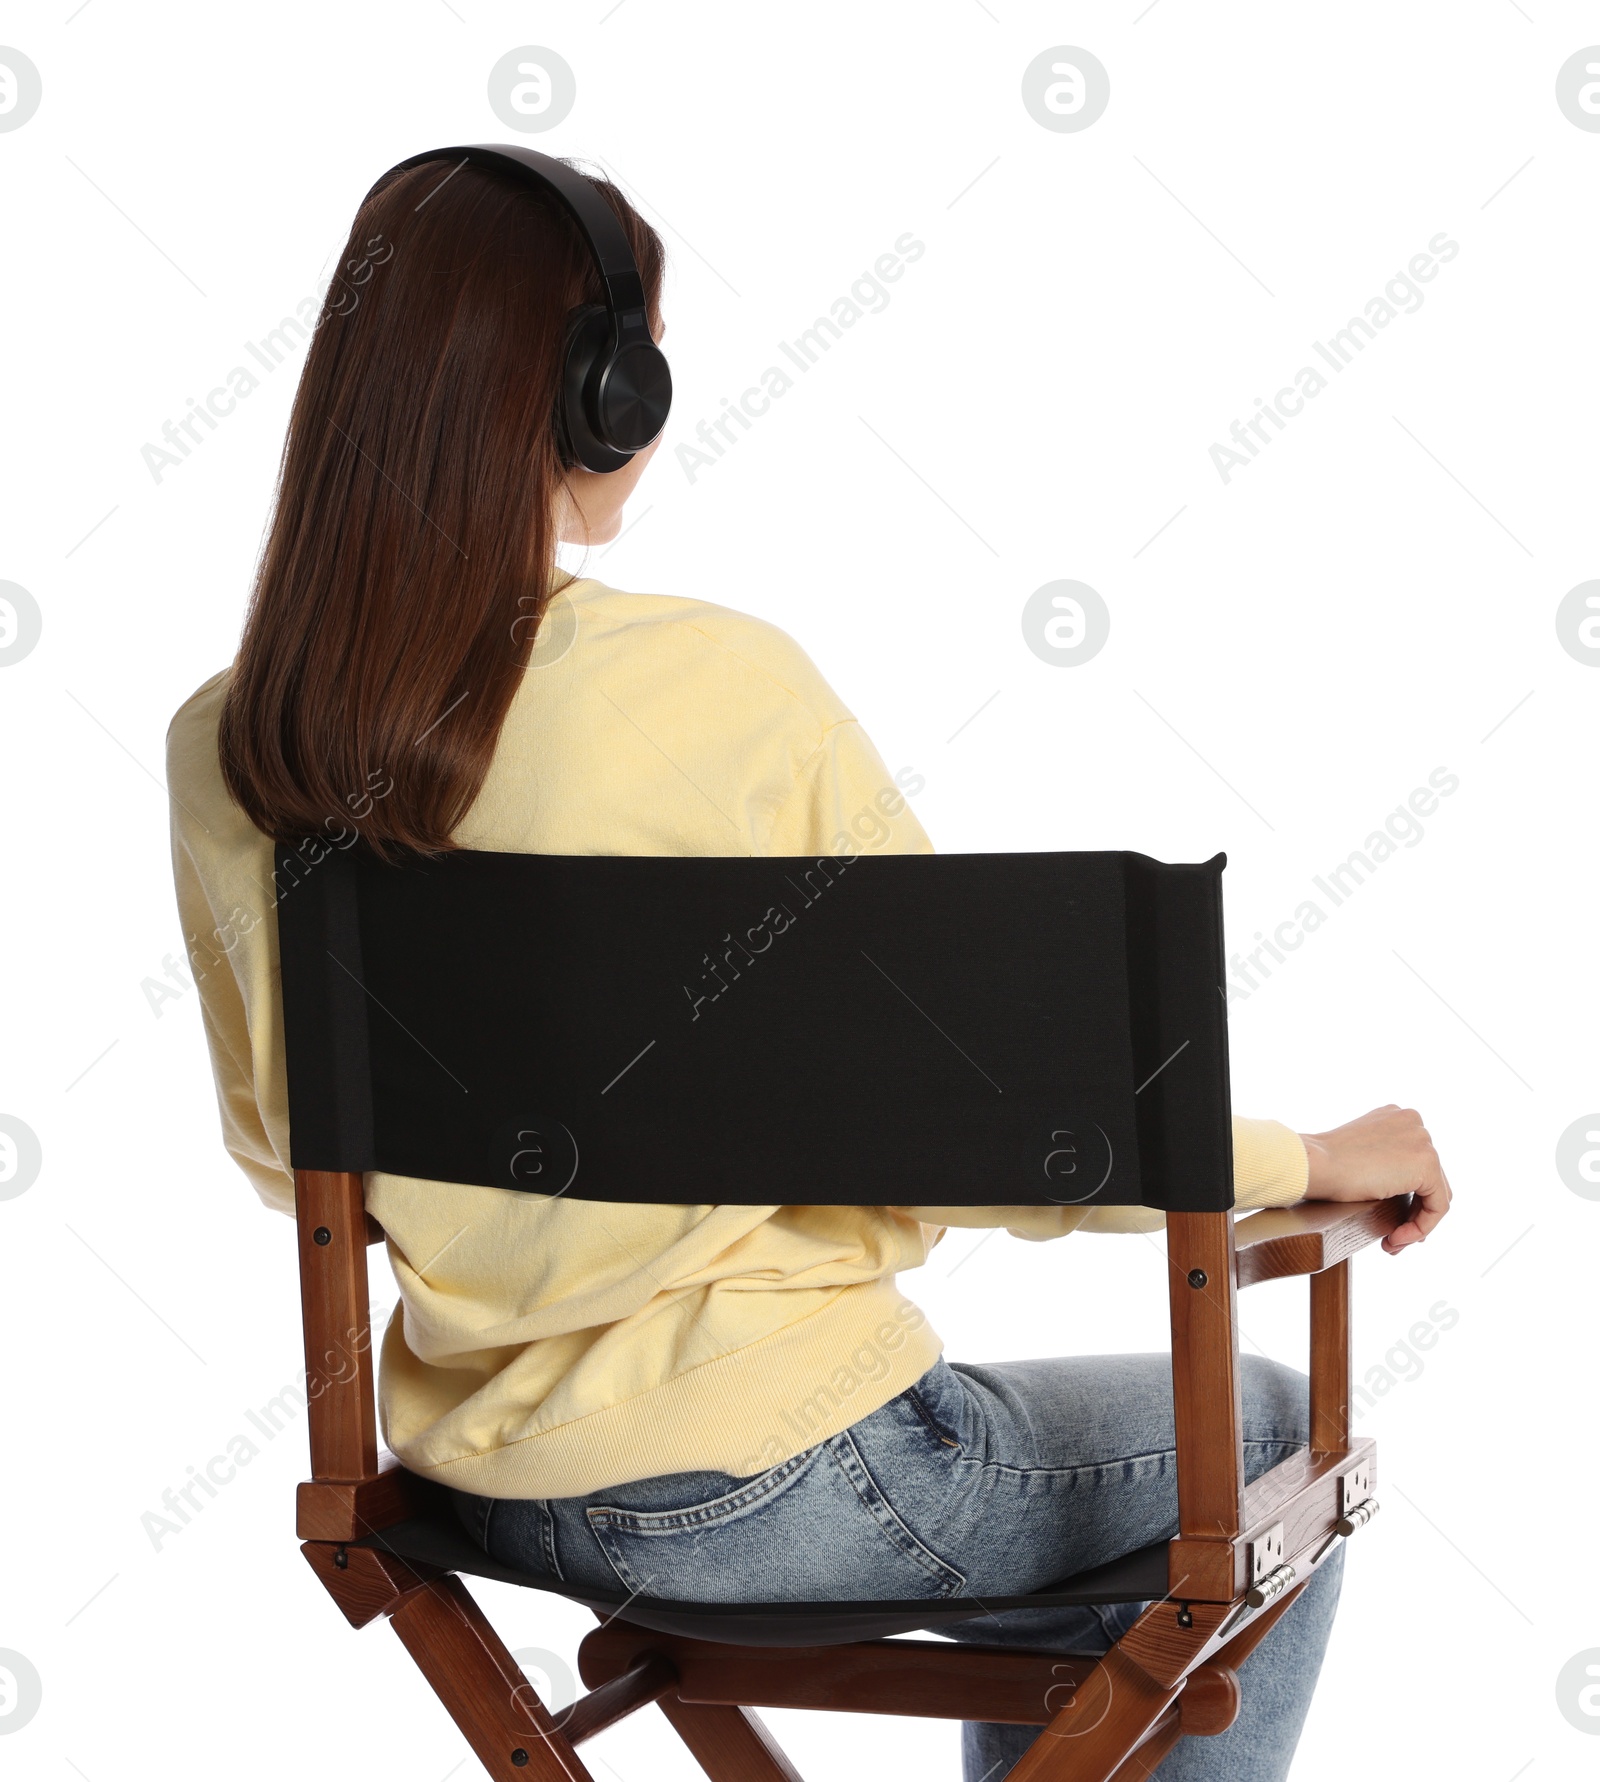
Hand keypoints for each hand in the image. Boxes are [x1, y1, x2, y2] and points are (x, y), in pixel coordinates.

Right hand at [1297, 1104, 1451, 1254]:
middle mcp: (1414, 1122)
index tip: (1390, 1218)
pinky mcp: (1427, 1164)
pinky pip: (1438, 1206)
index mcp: (1396, 1116)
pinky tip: (1395, 1237)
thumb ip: (1384, 1160)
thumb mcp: (1360, 1154)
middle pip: (1429, 1179)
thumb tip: (1399, 1185)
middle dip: (1414, 1212)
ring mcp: (1423, 1140)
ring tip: (1392, 1241)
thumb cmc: (1324, 1164)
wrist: (1314, 1164)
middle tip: (1393, 1236)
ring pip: (1436, 1194)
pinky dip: (1421, 1227)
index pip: (1416, 1163)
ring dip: (1416, 1223)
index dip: (1408, 1195)